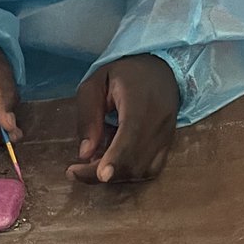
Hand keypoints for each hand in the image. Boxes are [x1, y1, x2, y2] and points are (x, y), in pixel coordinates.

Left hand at [67, 55, 178, 183]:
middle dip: (103, 173)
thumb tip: (85, 154)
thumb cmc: (122, 72)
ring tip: (91, 163)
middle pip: (135, 161)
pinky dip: (128, 172)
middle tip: (74, 171)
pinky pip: (150, 169)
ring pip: (143, 170)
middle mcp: (159, 122)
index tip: (101, 175)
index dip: (116, 159)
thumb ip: (88, 117)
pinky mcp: (168, 144)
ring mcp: (167, 135)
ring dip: (114, 175)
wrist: (160, 67)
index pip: (131, 136)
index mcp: (141, 102)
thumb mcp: (94, 84)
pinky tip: (111, 161)